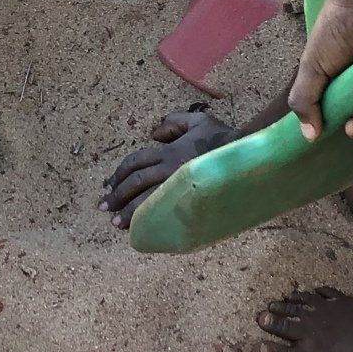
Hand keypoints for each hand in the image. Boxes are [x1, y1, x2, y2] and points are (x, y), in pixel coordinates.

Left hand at [100, 101, 232, 226]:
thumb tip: (154, 133)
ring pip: (146, 201)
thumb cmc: (223, 139)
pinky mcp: (190, 202)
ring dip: (128, 213)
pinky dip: (151, 221)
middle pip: (135, 183)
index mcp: (168, 151)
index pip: (135, 163)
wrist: (247, 158)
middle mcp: (169, 169)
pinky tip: (143, 230)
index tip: (109, 186)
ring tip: (116, 224)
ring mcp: (178, 187)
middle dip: (117, 196)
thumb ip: (174, 122)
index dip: (119, 175)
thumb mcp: (198, 121)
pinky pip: (165, 213)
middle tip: (104, 208)